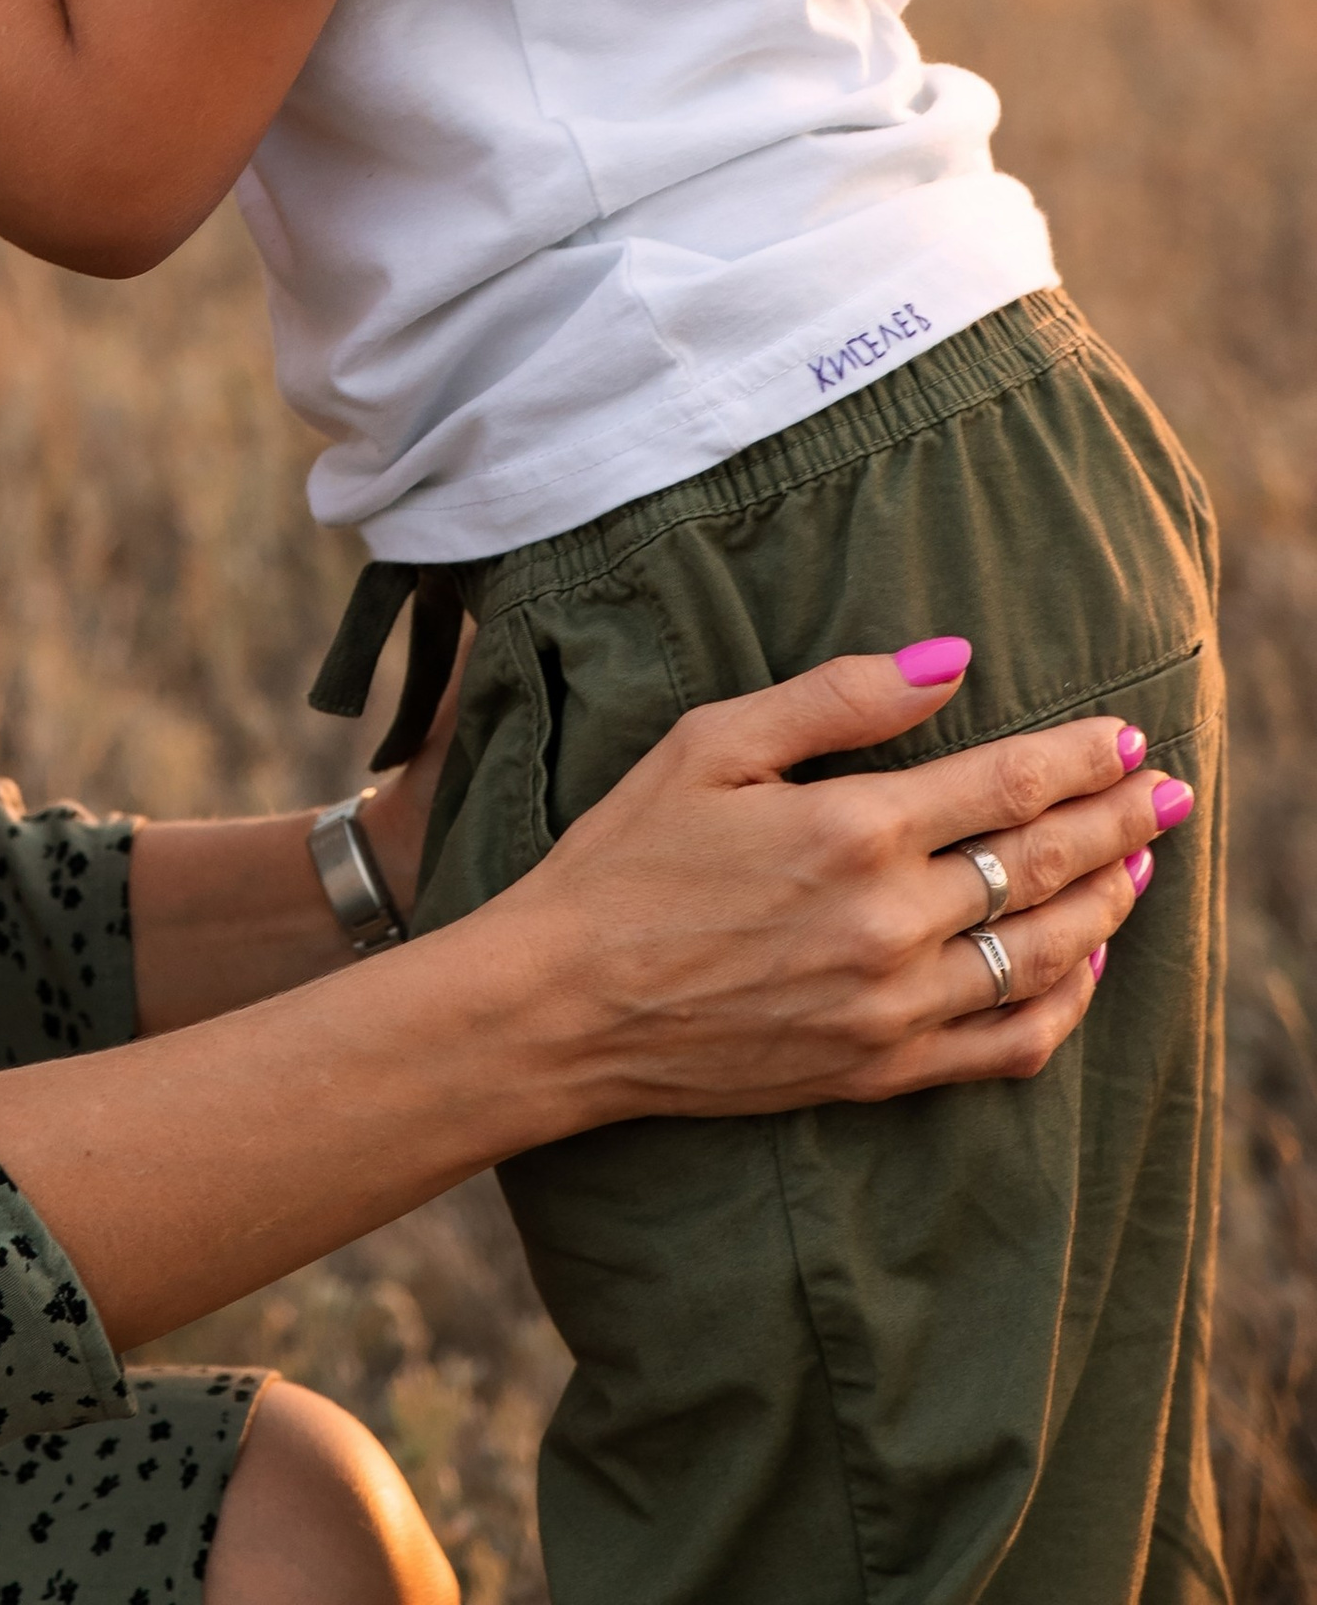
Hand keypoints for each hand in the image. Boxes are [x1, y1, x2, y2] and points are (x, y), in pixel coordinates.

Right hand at [508, 650, 1181, 1122]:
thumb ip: (838, 697)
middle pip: (1044, 864)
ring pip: (1045, 955)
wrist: (564, 1003)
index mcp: (852, 827)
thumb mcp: (713, 742)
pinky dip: (1063, 1005)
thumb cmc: (626, 856)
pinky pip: (1009, 1045)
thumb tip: (950, 661)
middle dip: (1118, 819)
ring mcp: (892, 1006)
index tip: (1125, 733)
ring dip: (1107, 904)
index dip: (1079, 756)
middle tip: (1167, 789)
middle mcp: (890, 920)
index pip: (1008, 783)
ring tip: (1139, 865)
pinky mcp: (879, 1070)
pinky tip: (1082, 968)